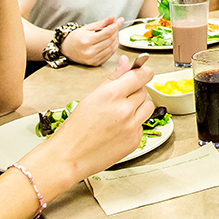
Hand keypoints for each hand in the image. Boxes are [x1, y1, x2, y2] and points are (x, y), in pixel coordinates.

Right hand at [38, 55, 155, 178]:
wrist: (70, 156)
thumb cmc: (76, 128)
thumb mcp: (91, 97)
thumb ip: (113, 79)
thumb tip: (125, 62)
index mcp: (111, 95)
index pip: (141, 75)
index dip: (144, 72)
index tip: (142, 72)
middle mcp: (124, 110)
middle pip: (144, 91)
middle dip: (134, 92)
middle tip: (119, 99)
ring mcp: (132, 126)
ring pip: (148, 107)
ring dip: (138, 107)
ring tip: (120, 113)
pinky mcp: (135, 140)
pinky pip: (142, 125)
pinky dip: (134, 124)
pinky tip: (118, 128)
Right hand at [61, 17, 124, 65]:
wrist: (66, 50)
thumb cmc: (75, 38)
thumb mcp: (86, 27)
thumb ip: (101, 23)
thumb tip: (112, 18)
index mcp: (87, 41)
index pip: (107, 32)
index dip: (116, 25)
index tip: (120, 20)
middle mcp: (90, 51)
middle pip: (111, 40)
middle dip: (116, 31)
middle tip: (116, 25)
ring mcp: (93, 59)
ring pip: (112, 48)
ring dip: (116, 39)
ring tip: (114, 32)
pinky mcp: (95, 63)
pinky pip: (110, 54)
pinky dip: (113, 47)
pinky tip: (112, 41)